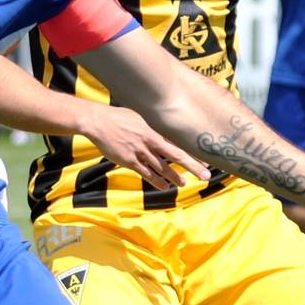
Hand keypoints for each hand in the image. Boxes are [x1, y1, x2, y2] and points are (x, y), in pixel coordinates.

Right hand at [76, 104, 209, 189]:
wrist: (98, 122)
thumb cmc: (118, 117)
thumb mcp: (139, 117)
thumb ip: (152, 127)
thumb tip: (162, 132)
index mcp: (154, 130)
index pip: (178, 143)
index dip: (192, 153)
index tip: (205, 161)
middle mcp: (150, 142)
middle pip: (176, 156)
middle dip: (192, 167)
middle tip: (205, 176)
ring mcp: (140, 152)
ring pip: (162, 168)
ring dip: (174, 177)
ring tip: (183, 184)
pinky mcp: (129, 161)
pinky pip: (146, 174)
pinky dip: (156, 181)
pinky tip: (164, 186)